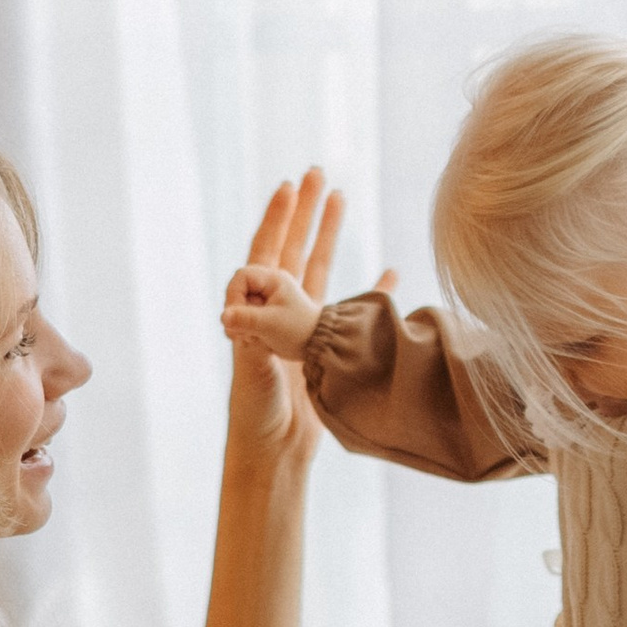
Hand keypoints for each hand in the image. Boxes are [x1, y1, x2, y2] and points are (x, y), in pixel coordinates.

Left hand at [219, 169, 372, 473]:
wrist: (275, 452)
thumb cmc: (255, 416)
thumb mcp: (251, 373)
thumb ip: (250, 339)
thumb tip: (238, 305)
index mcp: (256, 313)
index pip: (265, 254)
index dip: (277, 220)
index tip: (289, 186)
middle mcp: (278, 312)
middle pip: (294, 249)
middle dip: (304, 212)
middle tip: (317, 173)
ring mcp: (303, 327)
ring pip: (320, 268)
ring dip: (329, 234)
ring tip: (342, 198)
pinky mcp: (325, 349)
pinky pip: (351, 310)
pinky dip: (368, 290)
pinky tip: (387, 271)